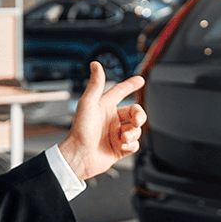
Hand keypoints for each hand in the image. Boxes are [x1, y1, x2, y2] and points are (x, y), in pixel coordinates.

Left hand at [58, 61, 146, 181]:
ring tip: (123, 137)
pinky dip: (131, 145)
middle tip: (136, 121)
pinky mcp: (118, 149)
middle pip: (134, 112)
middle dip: (139, 115)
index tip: (140, 80)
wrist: (80, 157)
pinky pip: (134, 145)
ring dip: (133, 133)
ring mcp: (115, 135)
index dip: (130, 85)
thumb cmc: (80, 131)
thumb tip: (95, 64)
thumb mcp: (88, 104)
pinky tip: (122, 146)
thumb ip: (95, 84)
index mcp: (103, 107)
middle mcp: (110, 120)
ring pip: (136, 129)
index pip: (119, 92)